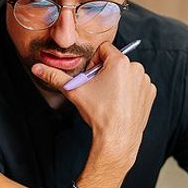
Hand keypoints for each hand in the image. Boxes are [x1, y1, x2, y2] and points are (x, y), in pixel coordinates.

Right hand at [31, 42, 155, 165]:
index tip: (90, 78)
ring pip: (126, 73)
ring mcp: (145, 81)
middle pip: (114, 61)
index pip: (103, 49)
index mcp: (119, 61)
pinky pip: (137, 85)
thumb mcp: (74, 91)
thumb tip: (36, 68)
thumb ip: (55, 77)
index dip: (93, 62)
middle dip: (104, 72)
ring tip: (109, 98)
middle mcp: (136, 68)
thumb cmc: (98, 113)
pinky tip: (120, 103)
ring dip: (117, 81)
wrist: (117, 138)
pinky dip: (129, 91)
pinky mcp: (150, 93)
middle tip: (97, 90)